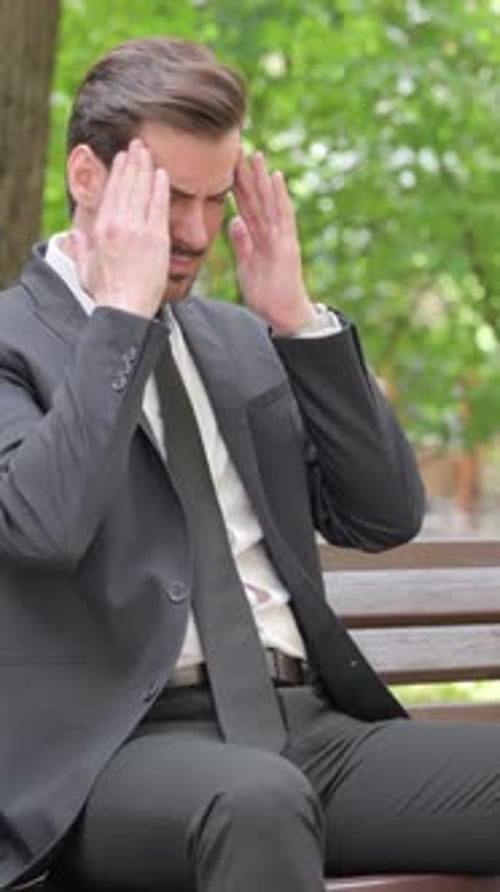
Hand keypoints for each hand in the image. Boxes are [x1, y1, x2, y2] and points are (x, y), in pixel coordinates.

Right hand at [70, 139, 169, 318]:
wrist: (126, 308)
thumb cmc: (107, 294)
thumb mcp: (86, 269)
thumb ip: (80, 249)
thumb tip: (74, 235)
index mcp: (101, 229)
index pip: (111, 192)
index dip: (118, 172)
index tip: (122, 158)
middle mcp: (118, 224)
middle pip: (127, 185)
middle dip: (133, 161)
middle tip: (138, 144)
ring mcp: (139, 230)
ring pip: (142, 190)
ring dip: (146, 167)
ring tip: (148, 151)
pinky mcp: (157, 239)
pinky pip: (159, 206)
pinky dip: (161, 188)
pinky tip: (163, 174)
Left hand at [229, 151, 316, 333]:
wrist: (283, 315)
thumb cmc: (266, 294)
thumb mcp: (246, 265)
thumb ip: (242, 243)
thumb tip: (234, 222)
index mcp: (258, 237)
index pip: (244, 206)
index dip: (235, 186)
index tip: (225, 165)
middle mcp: (270, 232)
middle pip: (256, 198)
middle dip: (247, 174)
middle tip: (237, 148)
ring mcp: (280, 236)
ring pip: (269, 201)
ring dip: (262, 177)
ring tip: (256, 154)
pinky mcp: (287, 244)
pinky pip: (283, 216)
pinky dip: (279, 195)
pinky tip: (275, 177)